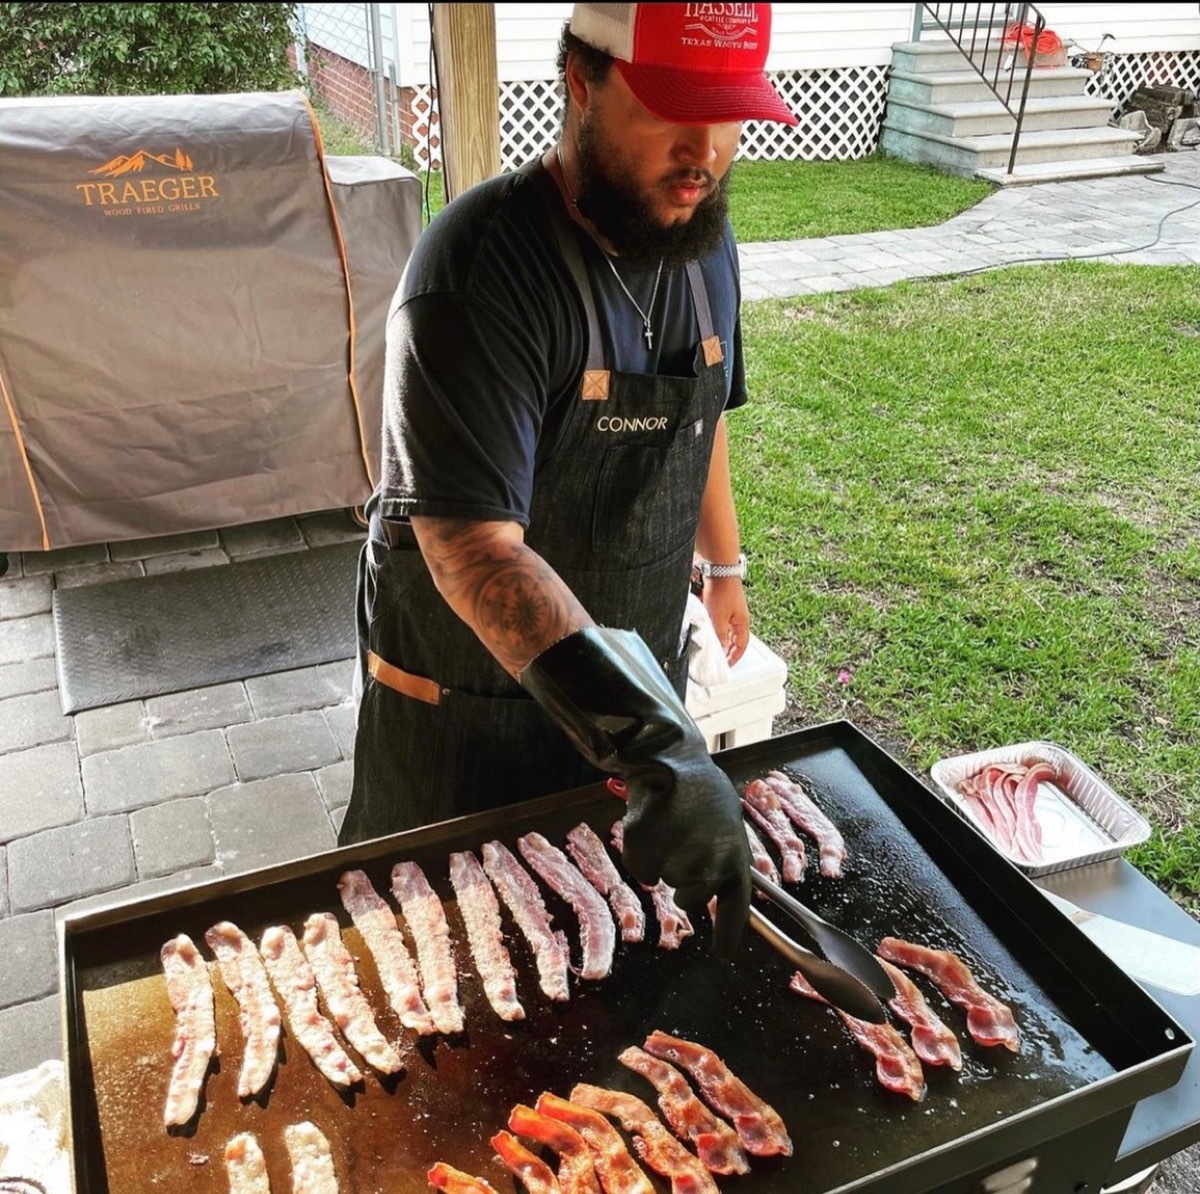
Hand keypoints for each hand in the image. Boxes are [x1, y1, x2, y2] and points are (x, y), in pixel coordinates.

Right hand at [520, 627, 752, 956]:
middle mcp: (712, 860)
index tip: (723, 957)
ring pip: (662, 879)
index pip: (737, 906)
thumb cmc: (698, 789)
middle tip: (682, 839)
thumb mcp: (724, 822)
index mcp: (737, 854)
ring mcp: (679, 854)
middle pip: (689, 895)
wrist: (668, 753)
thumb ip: (724, 859)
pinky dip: (638, 848)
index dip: (728, 934)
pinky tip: (648, 820)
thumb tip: (718, 898)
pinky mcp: (648, 848)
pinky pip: (640, 866)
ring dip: (660, 858)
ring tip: (668, 822)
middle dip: (682, 876)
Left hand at [702, 577, 749, 665]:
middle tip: (718, 658)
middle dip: (727, 649)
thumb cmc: (722, 592)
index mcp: (742, 623)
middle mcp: (739, 618)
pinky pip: (721, 620)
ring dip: (721, 638)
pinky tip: (707, 627)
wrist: (720, 570)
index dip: (734, 657)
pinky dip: (716, 626)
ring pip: (727, 629)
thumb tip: (722, 650)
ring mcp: (732, 610)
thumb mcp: (718, 619)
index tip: (727, 665)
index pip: (741, 646)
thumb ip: (720, 635)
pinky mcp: (724, 603)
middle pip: (735, 638)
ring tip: (712, 645)